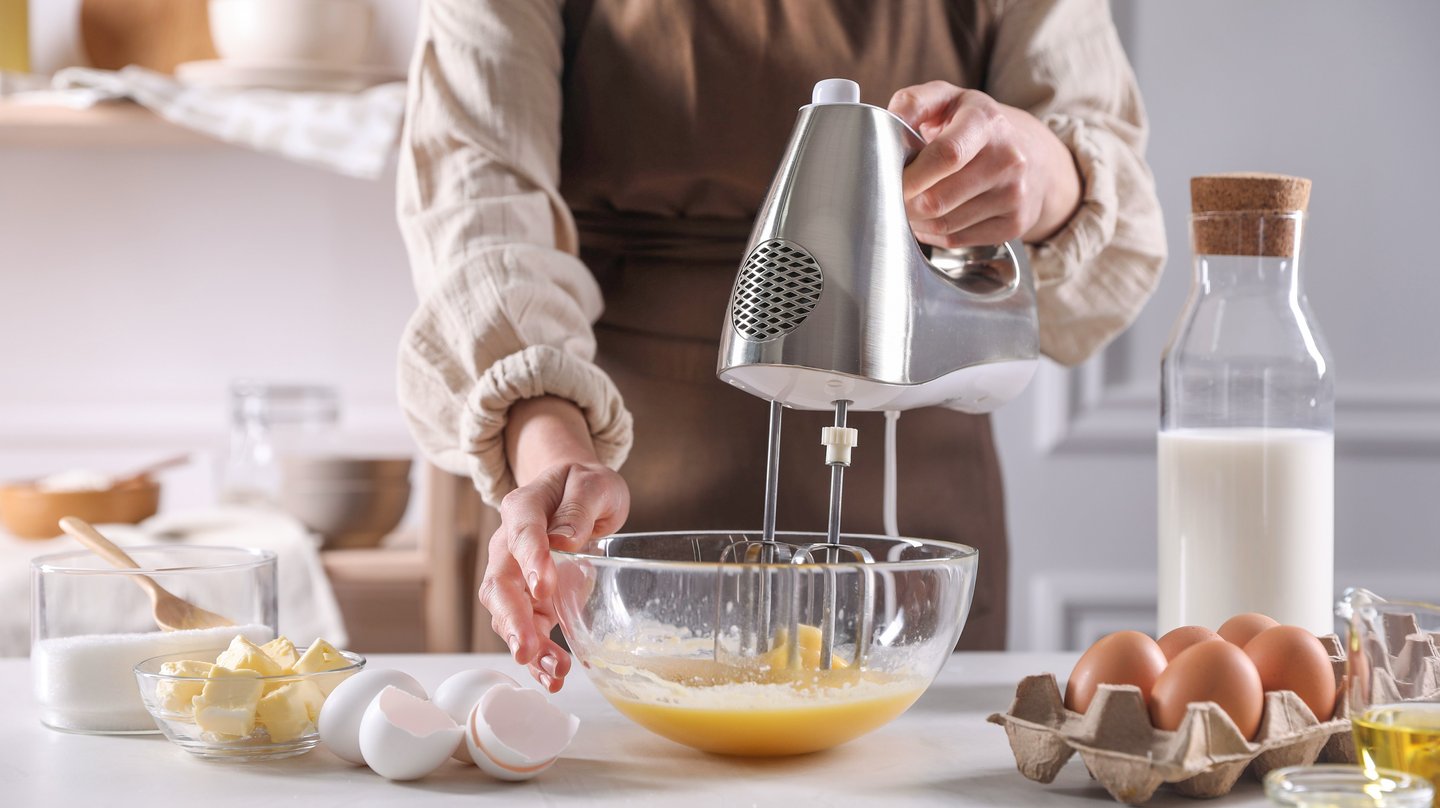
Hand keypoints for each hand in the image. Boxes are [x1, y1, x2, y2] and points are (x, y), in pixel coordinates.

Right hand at [481, 397, 629, 691]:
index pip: (521, 534)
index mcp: (524, 508)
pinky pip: (526, 630)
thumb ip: (579, 508)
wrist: (576, 494)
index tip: (545, 589)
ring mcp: (515, 575)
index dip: (531, 562)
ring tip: (555, 671)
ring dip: (528, 644)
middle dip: (513, 619)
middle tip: (528, 648)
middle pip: (500, 584)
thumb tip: (564, 541)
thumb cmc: (584, 486)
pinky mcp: (529, 599)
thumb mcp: (594, 484)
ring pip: (508, 614)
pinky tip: (553, 677)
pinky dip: (538, 657)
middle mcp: (509, 544)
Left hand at [888, 81, 1081, 247]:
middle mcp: (1008, 158)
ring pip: (943, 225)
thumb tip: (887, 123)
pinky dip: (934, 234)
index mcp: (986, 121)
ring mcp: (1014, 194)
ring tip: (913, 203)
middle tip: (894, 195)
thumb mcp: (948, 99)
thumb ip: (913, 104)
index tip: (888, 181)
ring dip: (916, 220)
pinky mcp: (1015, 224)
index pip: (947, 155)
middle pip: (938, 200)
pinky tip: (933, 217)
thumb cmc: (976, 127)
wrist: (1034, 155)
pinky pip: (956, 240)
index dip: (910, 177)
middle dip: (905, 203)